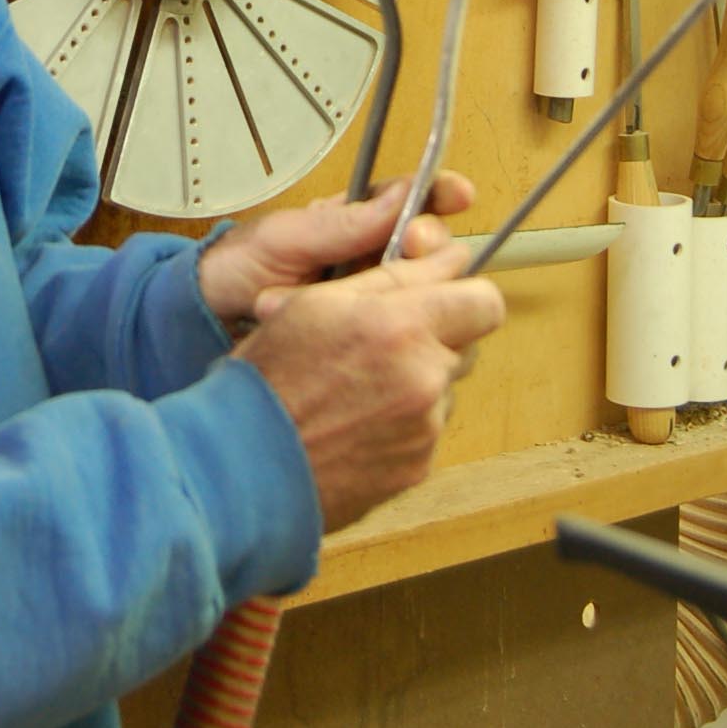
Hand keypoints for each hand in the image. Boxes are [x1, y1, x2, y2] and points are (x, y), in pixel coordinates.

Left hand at [198, 173, 477, 330]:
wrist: (206, 320)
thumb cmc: (238, 268)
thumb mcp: (284, 238)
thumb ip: (341, 223)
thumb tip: (403, 195)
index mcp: (357, 220)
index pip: (415, 201)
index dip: (441, 194)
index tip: (459, 194)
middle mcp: (375, 257)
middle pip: (433, 249)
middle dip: (431, 245)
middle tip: (412, 247)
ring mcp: (374, 298)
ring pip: (426, 294)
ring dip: (410, 291)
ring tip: (370, 291)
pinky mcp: (369, 336)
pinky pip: (403, 334)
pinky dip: (398, 332)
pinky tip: (383, 332)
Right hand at [235, 243, 505, 534]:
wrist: (244, 465)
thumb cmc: (266, 381)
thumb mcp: (312, 304)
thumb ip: (388, 278)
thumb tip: (444, 259)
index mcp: (400, 327)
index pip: (482, 300)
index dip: (464, 295)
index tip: (444, 297)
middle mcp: (423, 378)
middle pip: (466, 346)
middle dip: (435, 339)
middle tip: (385, 343)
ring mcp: (424, 429)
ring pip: (443, 390)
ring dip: (415, 383)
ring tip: (357, 390)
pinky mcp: (417, 468)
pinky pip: (425, 432)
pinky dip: (400, 424)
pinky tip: (355, 423)